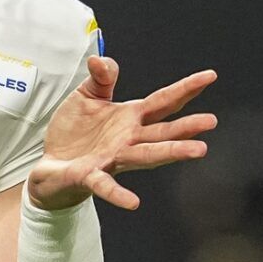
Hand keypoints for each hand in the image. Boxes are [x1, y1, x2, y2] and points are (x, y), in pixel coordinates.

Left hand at [26, 58, 216, 211]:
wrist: (51, 164)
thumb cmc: (74, 132)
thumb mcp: (87, 96)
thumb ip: (101, 78)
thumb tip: (99, 58)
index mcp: (130, 118)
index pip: (163, 101)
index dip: (186, 88)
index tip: (210, 76)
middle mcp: (127, 140)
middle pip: (162, 131)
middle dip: (186, 127)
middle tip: (211, 121)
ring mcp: (112, 159)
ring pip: (145, 156)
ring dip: (170, 153)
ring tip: (196, 150)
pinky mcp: (90, 176)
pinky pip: (105, 185)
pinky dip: (118, 194)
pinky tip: (132, 202)